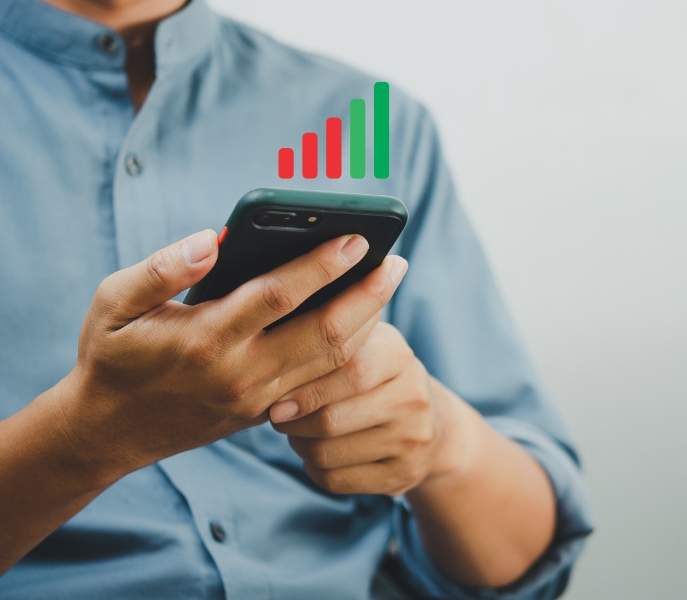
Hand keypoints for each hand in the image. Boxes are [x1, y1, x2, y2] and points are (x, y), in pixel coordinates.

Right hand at [54, 230, 407, 482]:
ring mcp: (258, 400)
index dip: (321, 264)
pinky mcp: (266, 413)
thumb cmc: (112, 356)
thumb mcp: (114, 303)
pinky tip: (362, 318)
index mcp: (205, 339)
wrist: (109, 432)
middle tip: (397, 260)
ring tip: (387, 283)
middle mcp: (241, 374)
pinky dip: (348, 349)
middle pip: (325, 333)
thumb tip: (211, 239)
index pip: (278, 295)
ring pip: (332, 362)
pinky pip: (321, 380)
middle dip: (367, 295)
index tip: (356, 236)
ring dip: (367, 321)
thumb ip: (161, 268)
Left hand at [270, 322, 468, 495]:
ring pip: (327, 454)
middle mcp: (412, 397)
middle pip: (332, 420)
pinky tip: (316, 454)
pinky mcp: (402, 475)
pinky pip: (336, 481)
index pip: (349, 371)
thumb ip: (325, 340)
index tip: (275, 400)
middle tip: (278, 417)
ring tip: (297, 432)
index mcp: (398, 355)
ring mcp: (412, 439)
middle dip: (293, 423)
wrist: (431, 421)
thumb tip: (272, 353)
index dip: (305, 389)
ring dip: (299, 446)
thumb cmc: (375, 375)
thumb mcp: (363, 344)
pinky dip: (313, 469)